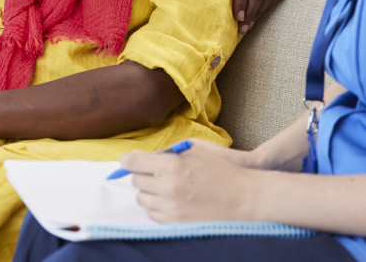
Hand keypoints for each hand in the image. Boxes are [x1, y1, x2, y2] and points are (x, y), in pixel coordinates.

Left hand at [121, 139, 261, 222]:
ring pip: (142, 200)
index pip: (135, 163)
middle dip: (141, 175)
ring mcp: (173, 208)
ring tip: (162, 186)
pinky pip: (153, 215)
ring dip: (148, 191)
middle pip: (136, 182)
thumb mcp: (194, 150)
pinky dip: (156, 207)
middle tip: (151, 172)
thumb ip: (166, 152)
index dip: (127, 160)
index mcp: (173, 165)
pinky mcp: (178, 223)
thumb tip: (141, 156)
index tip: (127, 160)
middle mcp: (170, 188)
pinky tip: (168, 199)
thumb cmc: (221, 168)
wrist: (244, 196)